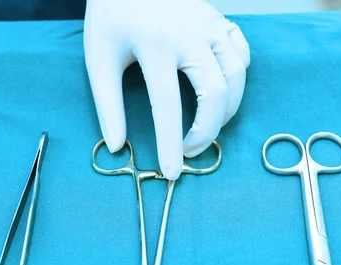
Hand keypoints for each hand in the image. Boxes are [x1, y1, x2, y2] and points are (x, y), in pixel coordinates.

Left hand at [84, 0, 249, 179]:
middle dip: (207, 131)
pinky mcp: (220, 19)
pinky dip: (238, 78)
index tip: (172, 172)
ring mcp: (210, 24)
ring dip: (227, 111)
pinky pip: (242, 52)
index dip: (170, 144)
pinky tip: (220, 91)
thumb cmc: (111, 14)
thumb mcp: (98, 57)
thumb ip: (107, 104)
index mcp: (155, 44)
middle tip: (190, 151)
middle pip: (215, 93)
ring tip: (207, 128)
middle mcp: (189, 34)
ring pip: (237, 75)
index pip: (167, 106)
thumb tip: (117, 146)